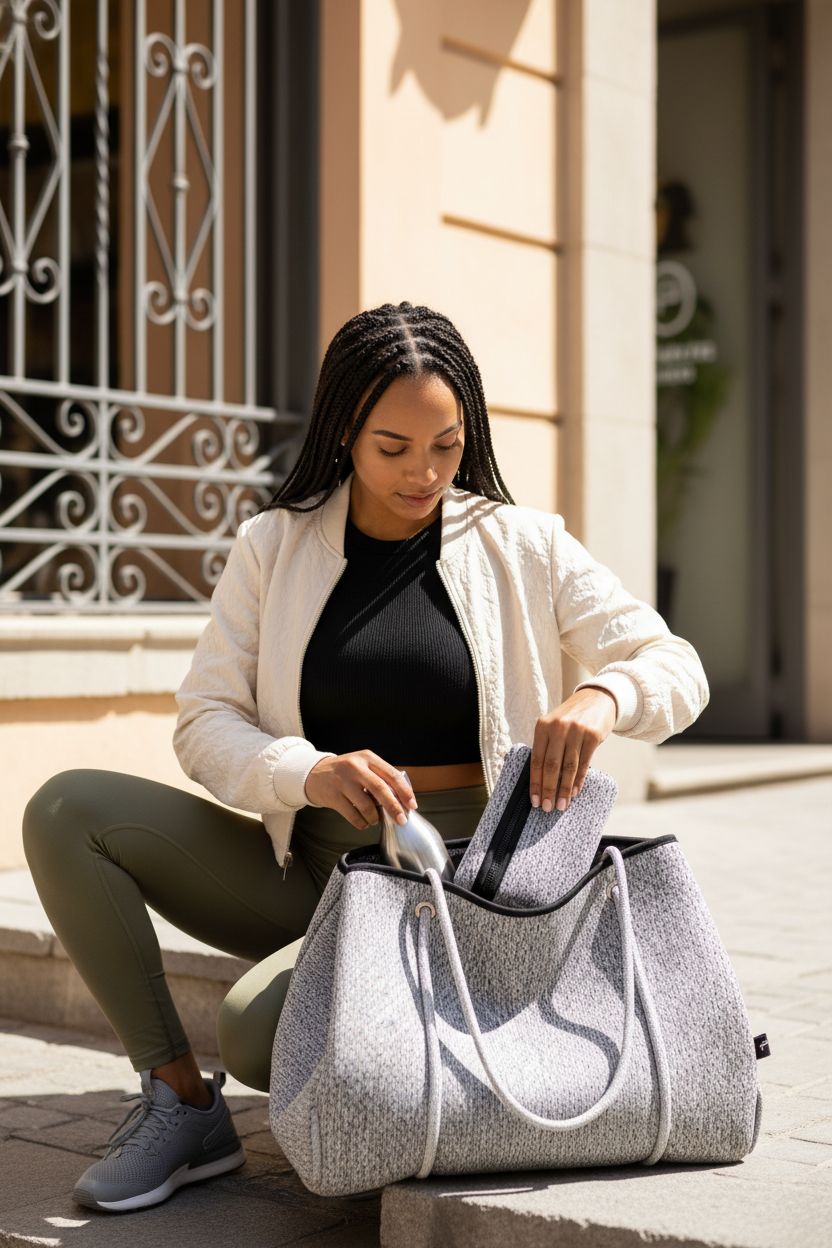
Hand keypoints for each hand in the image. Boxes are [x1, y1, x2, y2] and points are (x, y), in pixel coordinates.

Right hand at [304, 750, 418, 831]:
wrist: (313, 774)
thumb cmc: (344, 772)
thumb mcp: (362, 765)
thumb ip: (380, 777)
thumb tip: (401, 799)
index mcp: (367, 757)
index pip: (391, 775)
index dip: (404, 792)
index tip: (412, 805)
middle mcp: (355, 767)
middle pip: (381, 789)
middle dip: (394, 807)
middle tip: (401, 820)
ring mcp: (343, 781)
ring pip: (366, 806)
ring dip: (375, 818)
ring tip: (375, 819)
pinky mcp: (333, 796)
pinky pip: (353, 816)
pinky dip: (361, 823)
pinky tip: (363, 822)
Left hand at [530, 688, 616, 812]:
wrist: (597, 698)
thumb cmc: (571, 718)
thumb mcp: (554, 725)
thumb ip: (547, 746)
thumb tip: (541, 780)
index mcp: (542, 726)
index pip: (536, 759)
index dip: (535, 782)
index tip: (535, 800)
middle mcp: (558, 727)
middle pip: (551, 765)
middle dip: (548, 789)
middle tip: (547, 807)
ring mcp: (576, 731)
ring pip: (568, 767)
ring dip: (564, 789)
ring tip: (561, 805)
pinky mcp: (592, 735)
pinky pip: (584, 763)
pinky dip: (578, 780)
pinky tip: (575, 792)